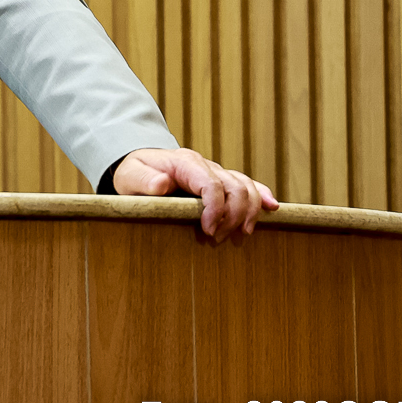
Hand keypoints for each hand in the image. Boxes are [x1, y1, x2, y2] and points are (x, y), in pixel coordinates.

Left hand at [113, 147, 278, 243]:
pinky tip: (272, 208)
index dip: (216, 209)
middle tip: (217, 239)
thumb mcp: (130, 176)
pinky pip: (248, 185)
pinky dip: (261, 196)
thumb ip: (144, 180)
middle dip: (232, 216)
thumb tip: (162, 184)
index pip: (211, 184)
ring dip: (247, 212)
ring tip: (239, 235)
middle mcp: (205, 165)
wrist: (139, 167)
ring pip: (246, 187)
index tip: (209, 231)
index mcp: (185, 163)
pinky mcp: (222, 182)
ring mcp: (216, 173)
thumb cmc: (133, 173)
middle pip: (235, 187)